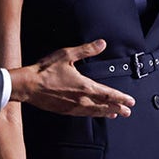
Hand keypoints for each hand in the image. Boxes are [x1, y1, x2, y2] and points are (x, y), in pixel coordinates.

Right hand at [9, 39, 135, 117]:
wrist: (28, 86)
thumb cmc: (45, 70)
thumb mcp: (67, 55)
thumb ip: (86, 50)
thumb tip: (102, 43)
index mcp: (84, 86)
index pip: (108, 94)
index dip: (121, 98)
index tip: (130, 102)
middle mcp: (81, 100)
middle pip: (104, 106)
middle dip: (118, 108)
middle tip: (128, 111)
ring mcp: (73, 107)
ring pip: (95, 112)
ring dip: (107, 112)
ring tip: (116, 114)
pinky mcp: (65, 111)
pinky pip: (84, 115)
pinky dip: (93, 114)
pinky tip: (94, 114)